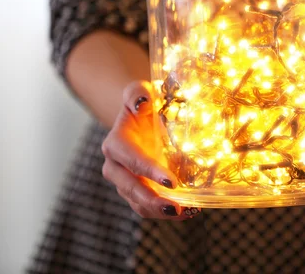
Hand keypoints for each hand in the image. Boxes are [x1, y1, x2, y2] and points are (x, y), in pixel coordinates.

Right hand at [101, 81, 200, 219]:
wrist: (142, 117)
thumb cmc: (144, 103)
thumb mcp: (140, 91)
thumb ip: (136, 92)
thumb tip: (142, 103)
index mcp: (116, 142)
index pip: (131, 159)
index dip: (149, 170)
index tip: (170, 181)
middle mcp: (115, 166)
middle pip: (130, 187)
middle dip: (152, 200)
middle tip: (176, 207)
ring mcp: (125, 181)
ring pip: (138, 203)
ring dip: (160, 211)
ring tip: (187, 212)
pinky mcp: (137, 192)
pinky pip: (148, 208)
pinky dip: (166, 213)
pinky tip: (189, 211)